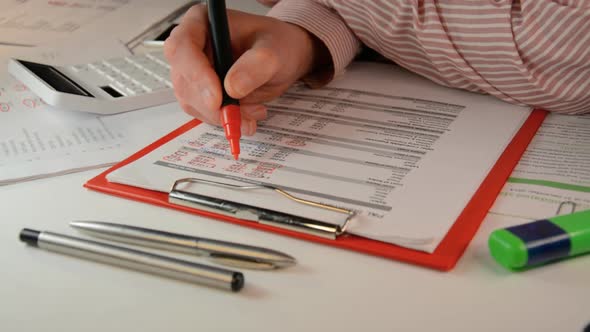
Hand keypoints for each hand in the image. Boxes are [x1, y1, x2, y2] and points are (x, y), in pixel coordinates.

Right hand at [164, 4, 326, 134]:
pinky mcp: (200, 92)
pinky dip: (223, 119)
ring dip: (219, 115)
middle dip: (210, 104)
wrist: (283, 60)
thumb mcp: (274, 51)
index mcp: (202, 22)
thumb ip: (256, 66)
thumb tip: (232, 88)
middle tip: (237, 115)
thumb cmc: (277, 45)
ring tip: (252, 112)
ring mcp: (193, 71)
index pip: (183, 47)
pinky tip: (245, 115)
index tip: (216, 99)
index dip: (196, 75)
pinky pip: (202, 112)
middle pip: (183, 79)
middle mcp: (192, 46)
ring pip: (191, 100)